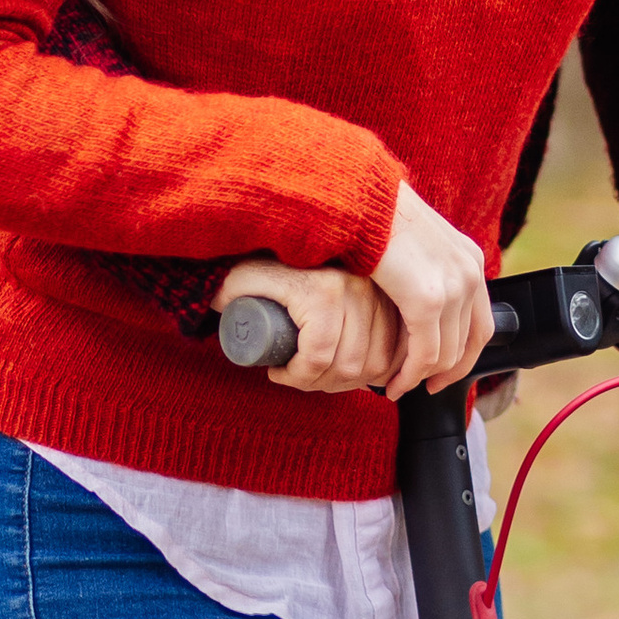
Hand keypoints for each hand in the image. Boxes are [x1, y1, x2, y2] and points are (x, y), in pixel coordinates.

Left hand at [213, 256, 397, 394]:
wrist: (305, 233)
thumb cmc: (267, 262)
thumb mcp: (243, 276)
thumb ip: (226, 290)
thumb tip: (217, 308)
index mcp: (325, 290)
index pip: (318, 357)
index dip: (296, 378)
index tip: (277, 373)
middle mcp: (361, 291)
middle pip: (349, 367)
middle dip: (321, 384)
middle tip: (298, 377)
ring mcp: (384, 297)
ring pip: (377, 364)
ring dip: (352, 382)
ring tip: (323, 374)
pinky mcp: (398, 302)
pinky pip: (401, 352)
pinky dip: (386, 370)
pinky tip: (361, 373)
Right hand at [372, 183, 493, 399]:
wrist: (360, 198)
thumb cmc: (375, 217)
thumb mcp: (416, 243)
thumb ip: (427, 269)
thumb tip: (419, 302)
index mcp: (470, 259)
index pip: (482, 325)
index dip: (464, 357)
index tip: (441, 374)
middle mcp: (469, 273)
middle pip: (467, 344)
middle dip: (442, 373)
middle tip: (417, 386)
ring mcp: (452, 287)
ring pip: (445, 355)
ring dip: (421, 378)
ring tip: (397, 385)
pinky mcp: (426, 299)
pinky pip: (424, 354)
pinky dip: (409, 375)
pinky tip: (392, 381)